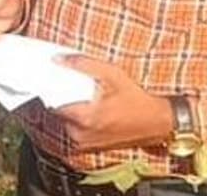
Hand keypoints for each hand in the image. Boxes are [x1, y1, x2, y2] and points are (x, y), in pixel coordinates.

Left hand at [52, 55, 174, 151]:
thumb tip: (59, 59)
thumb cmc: (137, 100)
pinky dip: (78, 119)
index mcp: (85, 117)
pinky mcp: (89, 147)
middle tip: (74, 86)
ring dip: (70, 108)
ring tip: (87, 98)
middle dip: (62, 97)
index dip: (50, 88)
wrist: (157, 123)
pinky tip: (92, 109)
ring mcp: (84, 143)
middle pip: (57, 111)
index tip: (50, 77)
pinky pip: (74, 129)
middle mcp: (81, 134)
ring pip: (65, 121)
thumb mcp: (112, 74)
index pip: (52, 102)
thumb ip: (83, 64)